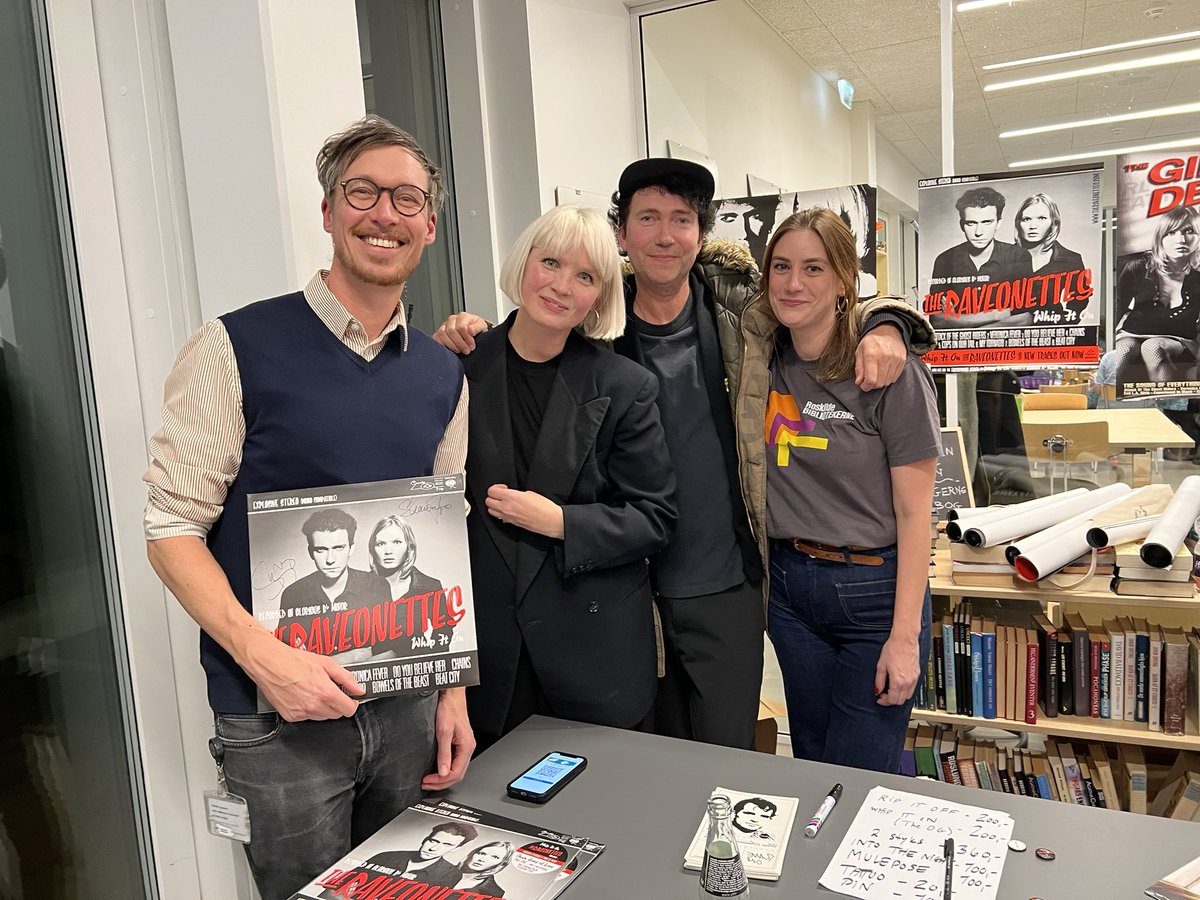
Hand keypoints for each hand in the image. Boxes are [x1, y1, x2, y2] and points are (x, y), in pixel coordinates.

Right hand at [241, 630, 363, 720]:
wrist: (269, 663)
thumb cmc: (293, 660)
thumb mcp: (326, 663)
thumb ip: (346, 678)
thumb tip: (358, 688)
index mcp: (326, 693)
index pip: (348, 710)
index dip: (352, 704)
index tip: (351, 699)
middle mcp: (314, 706)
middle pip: (336, 714)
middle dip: (338, 704)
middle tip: (332, 691)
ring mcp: (302, 713)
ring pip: (322, 717)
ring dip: (324, 707)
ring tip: (316, 690)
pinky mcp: (291, 716)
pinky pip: (307, 717)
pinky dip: (310, 709)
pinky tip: (304, 695)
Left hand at [422, 687, 474, 790]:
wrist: (452, 696)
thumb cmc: (450, 709)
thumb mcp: (443, 732)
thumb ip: (444, 753)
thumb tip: (443, 772)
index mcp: (467, 746)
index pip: (456, 773)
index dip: (440, 780)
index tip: (427, 780)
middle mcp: (468, 748)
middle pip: (457, 774)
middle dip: (441, 782)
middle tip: (426, 784)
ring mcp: (464, 746)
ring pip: (456, 769)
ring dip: (442, 777)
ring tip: (429, 780)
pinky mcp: (459, 743)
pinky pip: (454, 762)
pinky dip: (444, 769)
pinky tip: (436, 770)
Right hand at [433, 312, 487, 353]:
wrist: (474, 332)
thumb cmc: (476, 329)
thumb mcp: (482, 326)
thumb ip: (477, 327)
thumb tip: (470, 330)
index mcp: (462, 316)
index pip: (461, 327)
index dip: (466, 338)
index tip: (472, 346)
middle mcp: (452, 320)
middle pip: (451, 331)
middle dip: (459, 343)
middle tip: (466, 350)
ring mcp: (444, 326)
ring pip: (442, 334)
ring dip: (451, 345)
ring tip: (459, 351)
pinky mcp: (439, 333)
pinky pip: (436, 338)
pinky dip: (442, 345)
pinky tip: (450, 350)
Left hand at [486, 484, 564, 538]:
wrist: (551, 521)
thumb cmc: (544, 507)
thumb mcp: (529, 493)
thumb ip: (515, 494)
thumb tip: (510, 496)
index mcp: (511, 497)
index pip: (491, 491)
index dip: (496, 488)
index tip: (503, 488)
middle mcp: (506, 508)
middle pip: (488, 501)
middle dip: (493, 496)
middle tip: (501, 494)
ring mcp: (508, 517)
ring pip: (491, 511)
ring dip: (494, 505)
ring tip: (503, 502)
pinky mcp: (512, 523)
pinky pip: (499, 517)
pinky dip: (500, 513)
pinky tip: (508, 510)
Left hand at [855, 323, 906, 389]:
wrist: (888, 330)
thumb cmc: (872, 341)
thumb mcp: (860, 351)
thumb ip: (859, 368)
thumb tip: (859, 382)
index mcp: (871, 355)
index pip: (871, 379)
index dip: (866, 386)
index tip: (863, 385)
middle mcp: (885, 357)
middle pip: (879, 383)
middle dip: (872, 385)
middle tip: (869, 379)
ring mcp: (895, 359)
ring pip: (887, 381)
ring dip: (881, 381)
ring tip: (877, 374)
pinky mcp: (902, 360)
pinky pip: (895, 377)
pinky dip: (888, 378)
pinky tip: (884, 371)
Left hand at [874, 633, 919, 705]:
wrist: (905, 639)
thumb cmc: (893, 649)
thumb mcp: (881, 665)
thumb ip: (879, 681)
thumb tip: (877, 690)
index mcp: (898, 681)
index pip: (892, 699)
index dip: (884, 702)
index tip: (879, 699)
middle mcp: (908, 682)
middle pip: (900, 700)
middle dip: (891, 700)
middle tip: (883, 695)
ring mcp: (914, 679)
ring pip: (908, 696)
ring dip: (899, 697)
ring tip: (890, 690)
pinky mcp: (917, 675)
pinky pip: (912, 689)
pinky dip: (905, 691)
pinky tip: (898, 685)